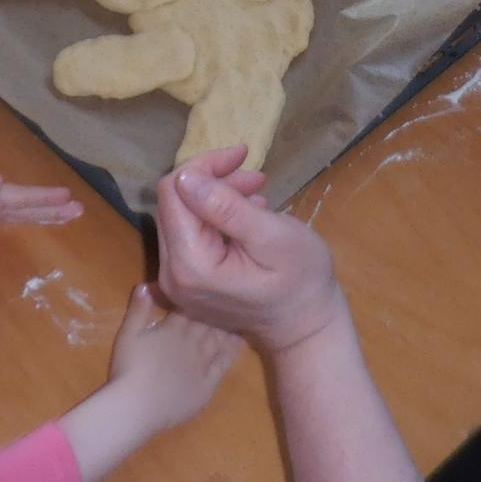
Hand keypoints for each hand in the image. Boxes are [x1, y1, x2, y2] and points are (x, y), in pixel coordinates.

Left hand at [0, 164, 81, 227]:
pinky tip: (33, 218)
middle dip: (53, 208)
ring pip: (22, 213)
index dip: (46, 199)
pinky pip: (10, 220)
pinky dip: (25, 219)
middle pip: (29, 206)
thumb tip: (1, 182)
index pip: (24, 198)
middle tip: (80, 210)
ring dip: (44, 214)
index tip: (70, 198)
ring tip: (67, 215)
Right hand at [105, 282, 243, 435]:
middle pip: (207, 322)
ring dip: (226, 329)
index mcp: (172, 329)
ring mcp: (202, 363)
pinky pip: (224, 364)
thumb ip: (138, 309)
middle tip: (226, 302)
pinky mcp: (208, 383)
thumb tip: (146, 284)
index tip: (203, 291)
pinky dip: (232, 352)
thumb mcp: (127, 335)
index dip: (195, 300)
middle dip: (215, 312)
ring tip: (235, 318)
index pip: (188, 309)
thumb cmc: (128, 369)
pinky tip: (239, 344)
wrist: (138, 406)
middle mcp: (191, 342)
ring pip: (218, 340)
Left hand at [156, 147, 343, 354]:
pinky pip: (191, 235)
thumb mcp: (273, 237)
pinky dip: (216, 217)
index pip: (174, 192)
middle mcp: (172, 275)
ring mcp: (178, 282)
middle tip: (257, 178)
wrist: (307, 326)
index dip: (205, 166)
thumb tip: (186, 177)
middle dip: (213, 181)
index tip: (242, 155)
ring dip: (217, 196)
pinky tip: (246, 217)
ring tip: (258, 196)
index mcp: (190, 265)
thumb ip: (227, 208)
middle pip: (175, 203)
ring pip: (183, 216)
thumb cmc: (301, 280)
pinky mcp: (187, 282)